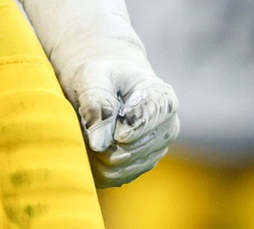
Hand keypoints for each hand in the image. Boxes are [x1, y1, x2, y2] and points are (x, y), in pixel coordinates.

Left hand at [62, 53, 179, 186]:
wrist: (107, 83)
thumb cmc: (102, 75)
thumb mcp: (94, 77)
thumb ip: (96, 103)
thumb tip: (99, 144)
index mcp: (164, 101)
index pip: (143, 125)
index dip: (117, 125)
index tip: (103, 116)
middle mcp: (168, 129)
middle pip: (127, 151)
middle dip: (100, 138)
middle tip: (85, 119)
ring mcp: (156, 151)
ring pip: (118, 169)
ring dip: (95, 152)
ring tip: (88, 128)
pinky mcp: (141, 166)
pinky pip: (113, 178)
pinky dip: (95, 163)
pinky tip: (92, 141)